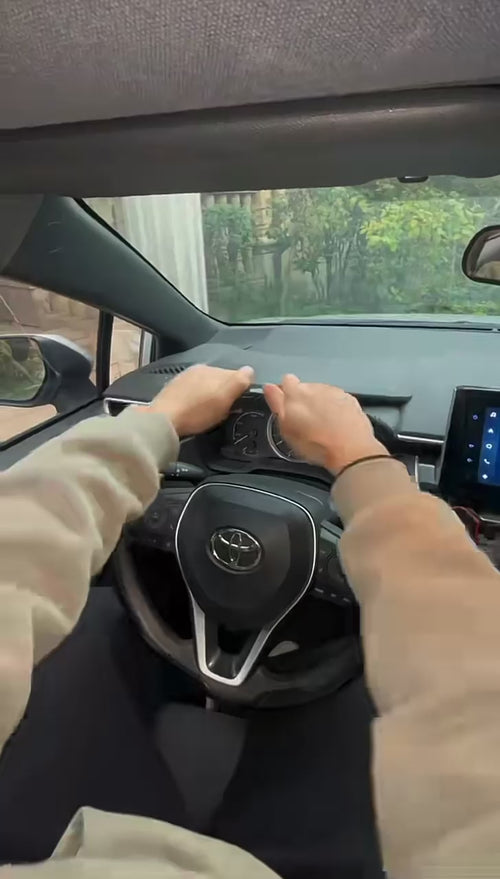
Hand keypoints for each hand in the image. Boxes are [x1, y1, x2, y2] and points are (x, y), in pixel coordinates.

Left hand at [147, 364, 254, 435]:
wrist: (163, 420)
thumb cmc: (197, 411)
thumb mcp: (225, 398)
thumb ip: (240, 381)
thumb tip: (250, 370)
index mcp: (211, 368)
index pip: (235, 375)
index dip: (240, 390)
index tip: (237, 404)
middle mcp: (197, 369)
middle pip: (219, 380)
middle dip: (224, 392)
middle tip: (224, 410)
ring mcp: (183, 378)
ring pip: (204, 386)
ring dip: (209, 396)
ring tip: (208, 412)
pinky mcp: (171, 390)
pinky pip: (191, 392)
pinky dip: (195, 399)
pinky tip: (193, 411)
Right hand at [264, 374, 387, 474]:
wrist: (351, 450)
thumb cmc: (315, 443)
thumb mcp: (286, 428)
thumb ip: (276, 403)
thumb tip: (269, 387)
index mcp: (296, 392)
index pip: (286, 381)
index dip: (286, 393)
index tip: (288, 408)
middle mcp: (316, 387)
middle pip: (305, 387)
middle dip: (304, 400)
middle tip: (306, 422)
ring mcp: (335, 391)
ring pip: (322, 393)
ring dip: (320, 404)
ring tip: (322, 425)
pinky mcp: (351, 399)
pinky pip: (338, 400)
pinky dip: (335, 408)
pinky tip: (336, 424)